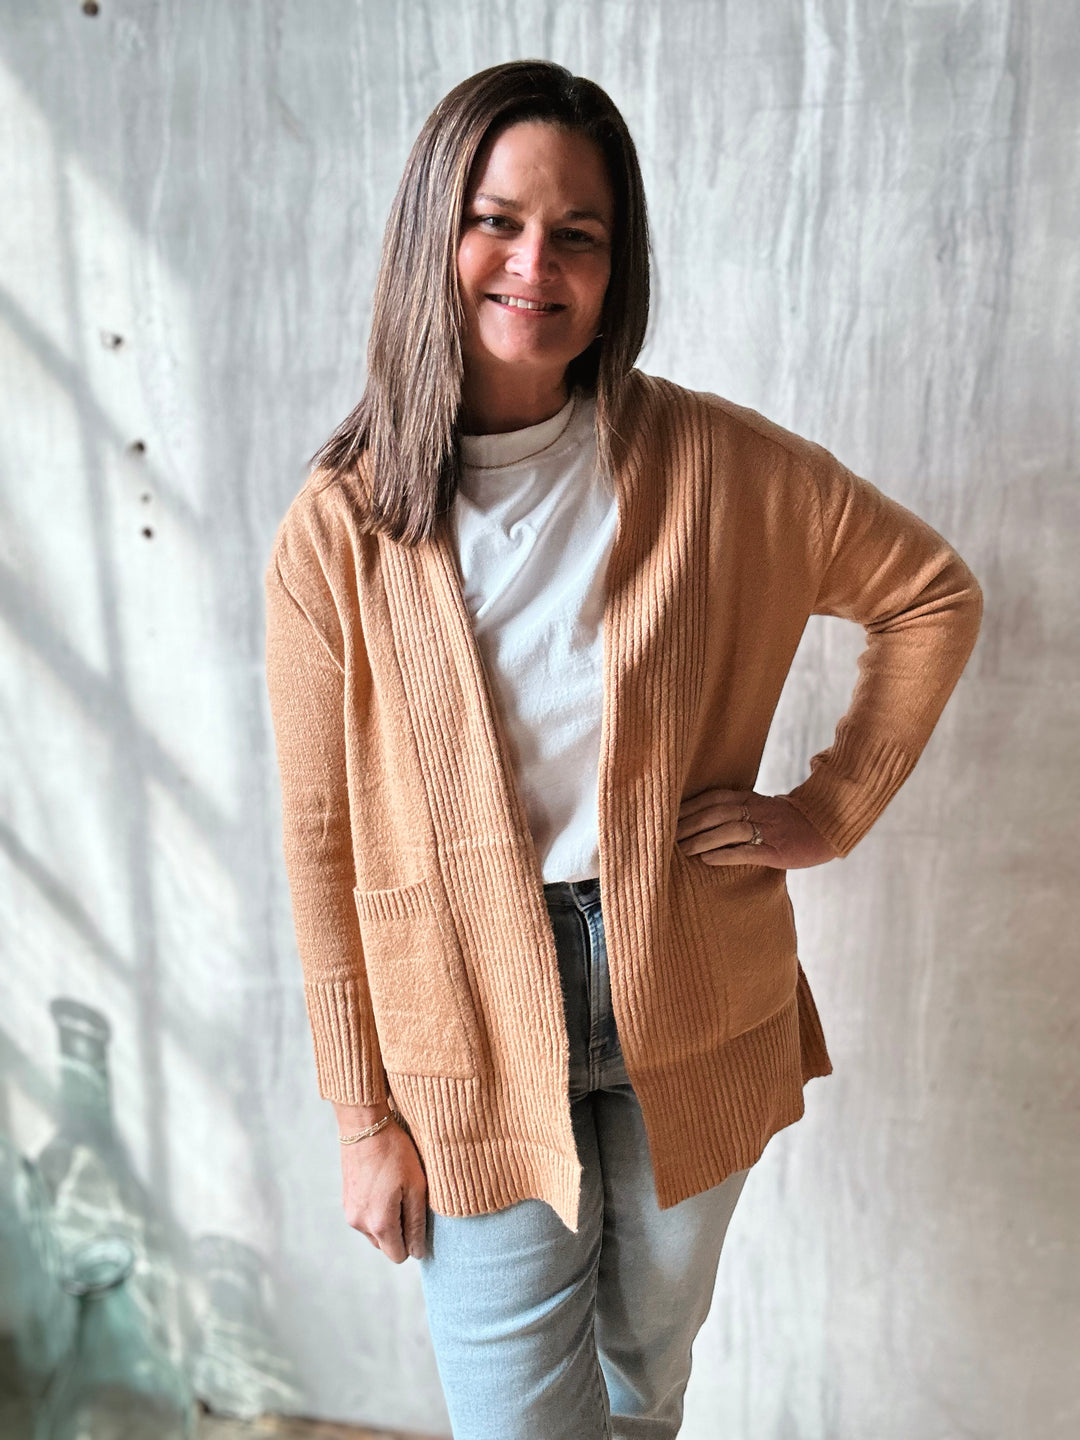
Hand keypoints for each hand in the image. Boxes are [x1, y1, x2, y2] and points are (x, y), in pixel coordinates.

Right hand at [340, 1119, 428, 1262]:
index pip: (399, 1255)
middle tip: (409, 1199)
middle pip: (386, 1245)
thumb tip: (417, 1252)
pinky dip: (376, 1209)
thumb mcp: (416, 1186)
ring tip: (396, 1190)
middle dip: (400, 1231)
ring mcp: (350, 1212)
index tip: (418, 1217)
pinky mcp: (346, 1200)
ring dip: (387, 1220)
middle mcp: (360, 1223)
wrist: (365, 1126)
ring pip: (375, 1232)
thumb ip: (416, 1224)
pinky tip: (384, 1185)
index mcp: (379, 1224)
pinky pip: (365, 1217)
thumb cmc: (395, 1153)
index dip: (413, 1242)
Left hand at [676, 787, 835, 869]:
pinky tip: (707, 859)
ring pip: (729, 830)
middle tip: (667, 836)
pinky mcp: (777, 851)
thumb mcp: (763, 807)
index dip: (690, 806)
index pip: (714, 797)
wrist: (827, 828)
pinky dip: (726, 854)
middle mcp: (757, 810)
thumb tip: (703, 817)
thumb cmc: (789, 820)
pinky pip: (748, 851)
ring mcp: (768, 830)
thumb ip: (737, 808)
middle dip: (689, 823)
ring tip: (682, 849)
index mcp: (751, 798)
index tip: (668, 815)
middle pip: (716, 812)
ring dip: (703, 839)